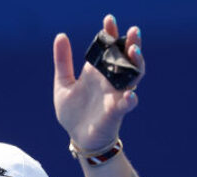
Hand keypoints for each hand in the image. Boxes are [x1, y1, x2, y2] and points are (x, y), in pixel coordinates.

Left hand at [53, 15, 144, 151]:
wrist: (77, 137)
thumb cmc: (73, 112)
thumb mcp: (63, 84)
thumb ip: (63, 61)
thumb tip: (60, 35)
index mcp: (97, 71)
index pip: (108, 48)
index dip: (110, 33)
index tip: (109, 19)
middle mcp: (110, 80)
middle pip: (127, 58)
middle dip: (132, 43)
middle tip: (133, 30)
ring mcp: (115, 95)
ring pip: (133, 76)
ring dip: (136, 64)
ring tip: (134, 51)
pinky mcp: (116, 112)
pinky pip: (127, 105)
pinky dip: (130, 99)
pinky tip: (130, 94)